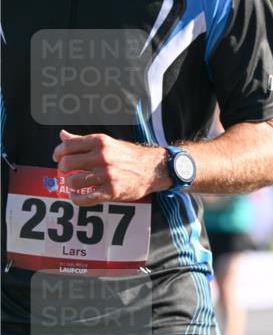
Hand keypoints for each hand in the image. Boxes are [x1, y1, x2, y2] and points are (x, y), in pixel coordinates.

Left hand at [53, 130, 169, 205]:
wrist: (152, 169)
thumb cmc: (128, 155)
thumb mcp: (107, 143)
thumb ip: (83, 140)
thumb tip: (62, 135)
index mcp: (100, 142)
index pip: (68, 146)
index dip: (58, 153)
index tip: (58, 158)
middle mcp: (102, 157)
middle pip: (68, 163)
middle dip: (62, 169)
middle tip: (66, 172)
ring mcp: (107, 175)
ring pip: (74, 181)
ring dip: (69, 184)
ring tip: (73, 184)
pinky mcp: (111, 191)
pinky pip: (86, 198)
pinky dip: (76, 199)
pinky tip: (76, 196)